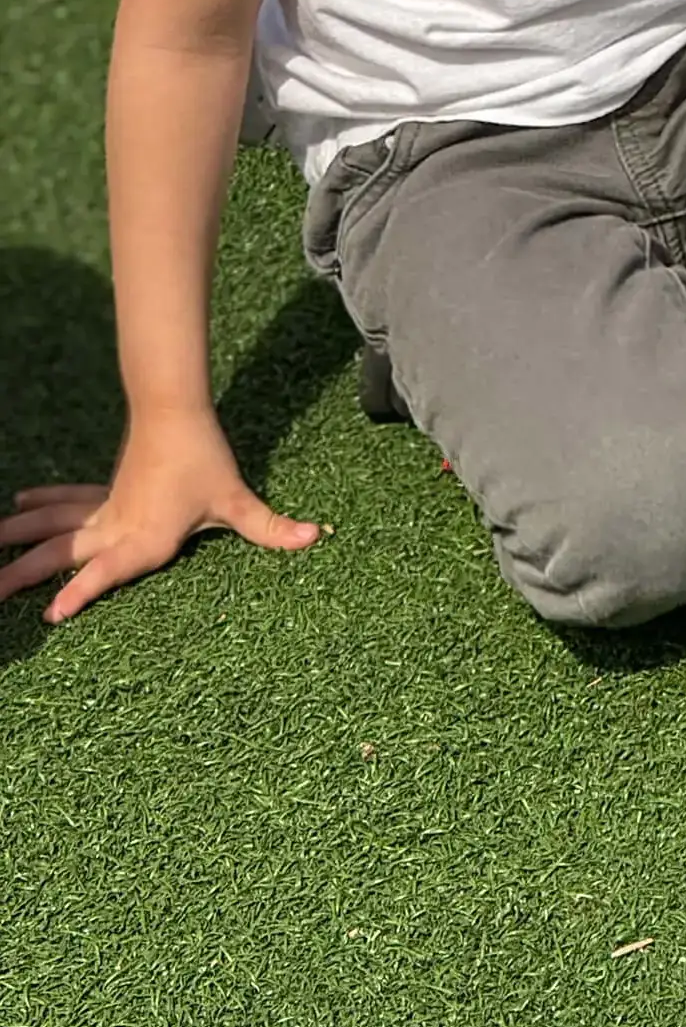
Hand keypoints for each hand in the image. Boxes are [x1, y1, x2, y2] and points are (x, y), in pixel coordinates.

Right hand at [0, 412, 318, 622]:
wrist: (174, 412)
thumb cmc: (205, 459)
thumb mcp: (236, 498)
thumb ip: (270, 526)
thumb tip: (315, 537)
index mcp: (146, 537)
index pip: (109, 570)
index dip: (83, 593)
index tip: (54, 615)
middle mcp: (116, 527)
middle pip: (63, 554)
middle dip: (24, 577)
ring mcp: (105, 509)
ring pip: (53, 528)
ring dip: (19, 540)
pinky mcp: (103, 494)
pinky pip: (64, 504)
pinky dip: (40, 506)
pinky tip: (15, 508)